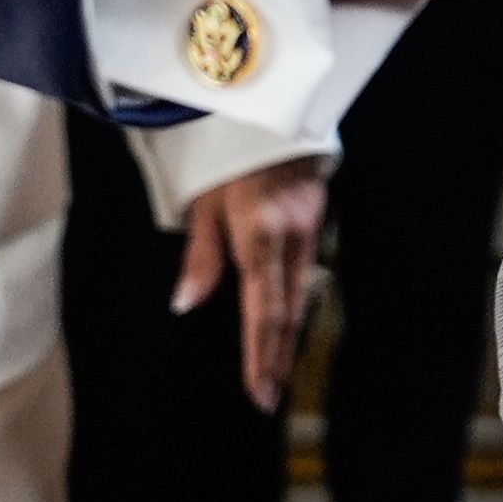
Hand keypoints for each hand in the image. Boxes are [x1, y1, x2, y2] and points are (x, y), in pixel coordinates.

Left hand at [174, 158, 329, 410]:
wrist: (275, 103)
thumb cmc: (226, 149)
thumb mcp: (202, 198)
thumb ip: (200, 255)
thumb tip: (187, 304)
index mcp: (257, 235)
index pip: (261, 310)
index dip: (260, 356)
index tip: (258, 391)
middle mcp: (289, 236)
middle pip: (286, 311)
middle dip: (277, 358)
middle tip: (268, 398)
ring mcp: (308, 226)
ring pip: (300, 293)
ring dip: (288, 336)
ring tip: (277, 372)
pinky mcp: (315, 216)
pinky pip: (305, 269)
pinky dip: (296, 302)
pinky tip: (288, 321)